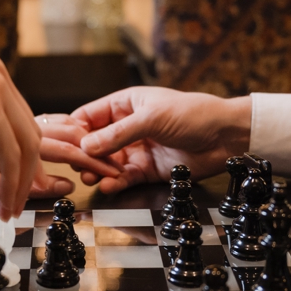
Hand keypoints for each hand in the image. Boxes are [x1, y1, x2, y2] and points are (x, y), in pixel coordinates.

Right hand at [0, 51, 39, 218]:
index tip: (18, 186)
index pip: (17, 118)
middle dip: (27, 173)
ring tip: (9, 210)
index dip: (22, 157)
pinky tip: (3, 202)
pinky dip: (13, 183)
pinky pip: (13, 153)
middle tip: (17, 204)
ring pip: (27, 143)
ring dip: (22, 183)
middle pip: (28, 131)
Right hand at [69, 87, 251, 192]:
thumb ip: (117, 133)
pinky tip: (108, 185)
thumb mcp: (151, 118)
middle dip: (84, 155)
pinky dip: (114, 182)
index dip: (75, 129)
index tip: (65, 143)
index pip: (89, 116)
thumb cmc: (194, 114)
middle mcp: (127, 127)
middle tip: (77, 166)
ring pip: (106, 163)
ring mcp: (136, 149)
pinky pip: (124, 177)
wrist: (225, 137)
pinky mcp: (146, 170)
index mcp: (125, 104)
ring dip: (97, 171)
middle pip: (94, 143)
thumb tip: (86, 146)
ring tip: (91, 178)